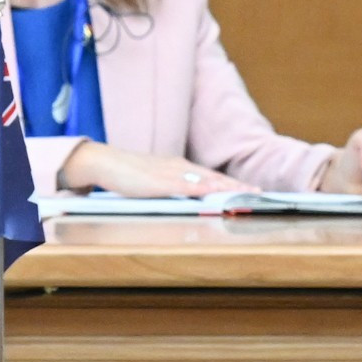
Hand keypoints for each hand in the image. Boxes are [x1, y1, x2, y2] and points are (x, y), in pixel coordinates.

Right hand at [57, 141, 249, 196]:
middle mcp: (178, 167)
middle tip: (259, 193)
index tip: (252, 190)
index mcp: (179, 168)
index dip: (232, 183)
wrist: (103, 162)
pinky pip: (185, 185)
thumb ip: (172, 188)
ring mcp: (169, 173)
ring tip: (245, 193)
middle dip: (237, 185)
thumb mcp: (154, 180)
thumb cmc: (125, 173)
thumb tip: (189, 199)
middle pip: (214, 177)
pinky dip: (202, 189)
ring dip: (226, 187)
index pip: (211, 176)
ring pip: (204, 180)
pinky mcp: (158, 181)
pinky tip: (214, 193)